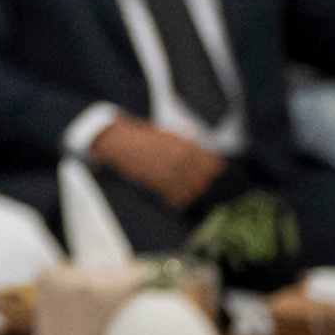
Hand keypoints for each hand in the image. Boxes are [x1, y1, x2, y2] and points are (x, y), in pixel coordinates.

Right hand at [89, 115, 224, 206]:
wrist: (120, 143)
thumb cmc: (144, 136)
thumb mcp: (170, 135)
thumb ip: (188, 145)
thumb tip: (206, 156)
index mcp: (185, 147)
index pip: (213, 164)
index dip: (214, 165)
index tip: (212, 166)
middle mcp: (180, 163)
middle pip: (206, 179)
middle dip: (205, 178)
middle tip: (200, 175)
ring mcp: (169, 176)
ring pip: (194, 191)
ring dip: (195, 189)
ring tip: (190, 184)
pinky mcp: (158, 186)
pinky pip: (179, 199)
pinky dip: (181, 197)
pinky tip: (178, 191)